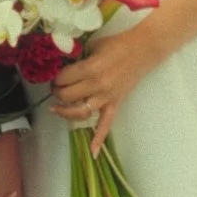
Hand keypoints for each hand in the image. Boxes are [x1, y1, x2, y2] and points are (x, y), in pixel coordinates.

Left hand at [51, 33, 156, 154]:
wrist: (142, 50)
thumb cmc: (117, 44)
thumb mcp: (93, 45)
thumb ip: (78, 57)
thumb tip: (62, 64)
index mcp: (90, 69)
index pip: (63, 78)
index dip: (55, 78)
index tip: (54, 75)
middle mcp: (96, 86)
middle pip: (67, 96)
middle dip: (57, 92)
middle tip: (55, 87)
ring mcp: (106, 97)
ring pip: (80, 112)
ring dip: (65, 112)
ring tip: (56, 108)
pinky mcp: (115, 104)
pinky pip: (106, 124)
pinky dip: (99, 139)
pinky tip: (93, 152)